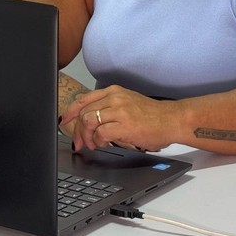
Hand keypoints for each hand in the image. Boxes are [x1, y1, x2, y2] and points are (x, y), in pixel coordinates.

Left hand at [59, 84, 175, 151]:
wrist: (171, 120)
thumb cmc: (153, 115)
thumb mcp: (129, 102)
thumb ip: (110, 107)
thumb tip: (90, 120)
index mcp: (114, 91)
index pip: (84, 99)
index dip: (70, 111)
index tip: (64, 120)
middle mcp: (115, 98)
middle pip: (84, 112)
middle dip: (78, 131)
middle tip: (80, 143)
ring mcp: (119, 110)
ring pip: (89, 121)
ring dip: (87, 137)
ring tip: (93, 144)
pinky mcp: (124, 124)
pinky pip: (100, 133)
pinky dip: (99, 141)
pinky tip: (105, 144)